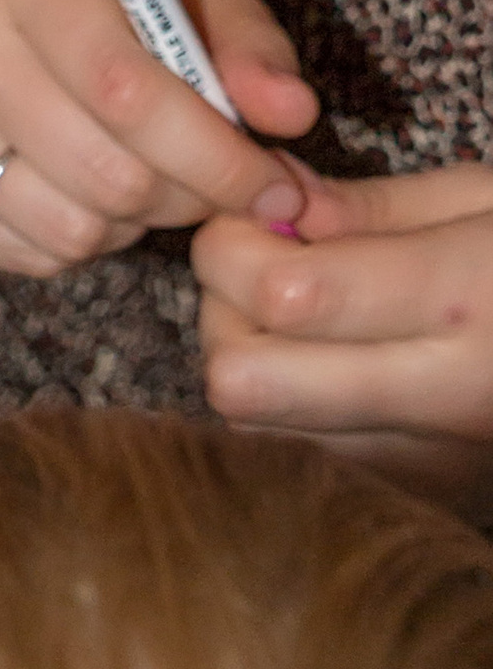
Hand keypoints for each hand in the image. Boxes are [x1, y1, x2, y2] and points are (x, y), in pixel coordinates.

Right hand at [0, 0, 315, 275]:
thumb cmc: (112, 3)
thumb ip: (251, 49)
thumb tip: (290, 114)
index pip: (127, 90)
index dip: (217, 158)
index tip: (274, 188)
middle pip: (105, 172)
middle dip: (182, 197)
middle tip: (201, 181)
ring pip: (67, 226)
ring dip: (127, 224)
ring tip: (130, 178)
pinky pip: (21, 253)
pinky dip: (68, 244)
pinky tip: (71, 190)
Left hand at [197, 162, 492, 519]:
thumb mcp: (488, 198)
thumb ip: (369, 207)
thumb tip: (270, 205)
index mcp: (466, 302)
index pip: (282, 293)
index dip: (234, 240)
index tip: (262, 210)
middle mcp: (447, 398)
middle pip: (243, 378)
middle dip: (223, 309)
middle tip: (263, 263)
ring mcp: (437, 462)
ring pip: (258, 427)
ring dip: (248, 357)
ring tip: (300, 310)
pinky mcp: (429, 492)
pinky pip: (304, 454)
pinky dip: (288, 405)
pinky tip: (329, 357)